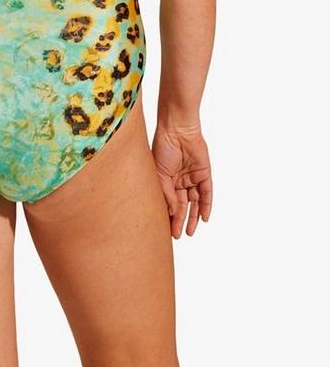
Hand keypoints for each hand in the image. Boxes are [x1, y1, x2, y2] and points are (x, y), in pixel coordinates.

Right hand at [152, 123, 212, 238]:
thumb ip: (166, 194)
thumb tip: (171, 212)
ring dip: (192, 217)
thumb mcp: (160, 174)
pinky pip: (207, 193)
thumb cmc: (163, 148)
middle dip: (178, 220)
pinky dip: (206, 206)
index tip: (165, 230)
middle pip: (180, 205)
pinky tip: (204, 218)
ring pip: (194, 202)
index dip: (167, 216)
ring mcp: (192, 178)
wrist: (177, 131)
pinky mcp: (204, 174)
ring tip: (189, 232)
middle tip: (176, 235)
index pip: (168, 202)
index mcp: (166, 179)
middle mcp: (179, 180)